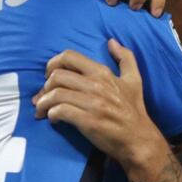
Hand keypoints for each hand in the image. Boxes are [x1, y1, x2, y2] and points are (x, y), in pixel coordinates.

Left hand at [33, 39, 165, 164]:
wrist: (138, 139)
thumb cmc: (134, 110)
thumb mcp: (134, 80)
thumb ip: (125, 58)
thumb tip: (112, 42)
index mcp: (102, 72)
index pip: (69, 57)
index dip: (53, 63)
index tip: (49, 76)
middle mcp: (96, 85)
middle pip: (57, 76)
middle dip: (45, 86)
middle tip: (43, 96)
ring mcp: (92, 103)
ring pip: (56, 94)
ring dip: (43, 102)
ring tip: (42, 110)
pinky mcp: (88, 121)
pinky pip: (61, 111)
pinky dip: (51, 114)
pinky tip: (52, 119)